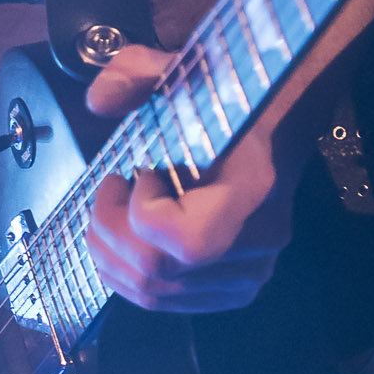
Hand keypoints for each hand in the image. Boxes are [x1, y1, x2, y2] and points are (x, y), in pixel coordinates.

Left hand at [83, 44, 293, 313]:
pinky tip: (127, 239)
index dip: (139, 211)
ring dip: (112, 256)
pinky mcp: (238, 287)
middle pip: (158, 272)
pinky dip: (132, 277)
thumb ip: (135, 73)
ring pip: (157, 295)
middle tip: (106, 193)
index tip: (136, 170)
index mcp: (254, 192)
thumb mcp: (182, 70)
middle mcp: (258, 243)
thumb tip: (97, 101)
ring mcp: (251, 272)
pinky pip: (171, 303)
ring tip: (110, 214)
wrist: (275, 124)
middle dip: (107, 233)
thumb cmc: (226, 100)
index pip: (186, 240)